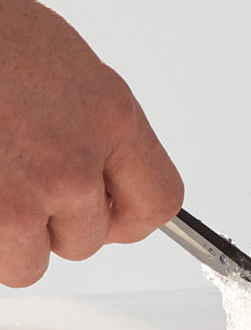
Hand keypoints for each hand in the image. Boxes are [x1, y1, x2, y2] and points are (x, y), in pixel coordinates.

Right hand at [0, 0, 183, 286]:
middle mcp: (71, 165)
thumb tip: (102, 167)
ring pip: (28, 262)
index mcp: (109, 119)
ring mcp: (15, 199)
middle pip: (85, 240)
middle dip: (51, 221)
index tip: (108, 212)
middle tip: (16, 177)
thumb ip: (94, 127)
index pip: (157, 202)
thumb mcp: (67, 67)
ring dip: (6, 238)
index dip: (127, 214)